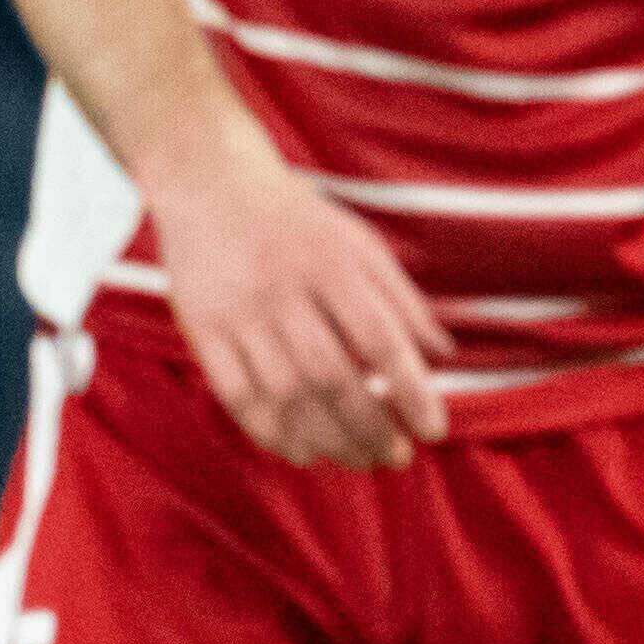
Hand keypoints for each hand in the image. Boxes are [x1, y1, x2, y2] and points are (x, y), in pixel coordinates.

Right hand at [146, 143, 448, 468]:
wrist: (207, 183)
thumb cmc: (296, 219)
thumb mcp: (360, 242)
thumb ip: (402, 298)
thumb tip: (443, 356)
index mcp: (331, 264)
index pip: (379, 339)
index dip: (411, 390)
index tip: (433, 430)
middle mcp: (283, 289)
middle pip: (331, 375)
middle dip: (369, 426)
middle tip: (395, 458)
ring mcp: (237, 311)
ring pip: (284, 392)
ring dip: (325, 437)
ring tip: (356, 460)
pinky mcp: (200, 328)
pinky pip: (235, 392)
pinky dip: (269, 431)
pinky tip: (299, 451)